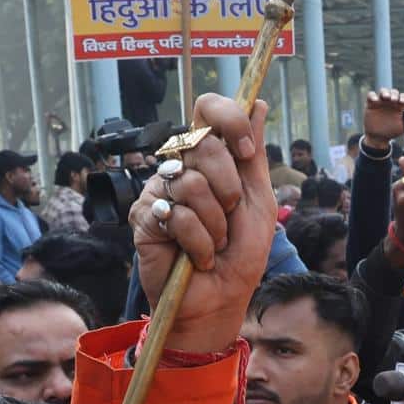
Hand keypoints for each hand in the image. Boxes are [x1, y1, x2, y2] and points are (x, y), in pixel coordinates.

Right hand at [128, 92, 274, 352]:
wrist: (220, 299)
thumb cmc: (240, 254)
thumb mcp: (259, 204)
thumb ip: (254, 157)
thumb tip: (260, 105)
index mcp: (210, 158)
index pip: (208, 110)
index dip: (228, 120)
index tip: (246, 151)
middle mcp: (180, 166)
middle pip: (202, 144)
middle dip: (229, 188)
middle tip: (230, 216)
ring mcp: (158, 190)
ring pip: (191, 182)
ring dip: (216, 223)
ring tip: (215, 243)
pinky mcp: (143, 217)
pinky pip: (177, 215)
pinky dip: (199, 243)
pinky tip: (198, 257)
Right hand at [363, 87, 403, 151]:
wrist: (379, 137)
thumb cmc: (392, 131)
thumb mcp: (403, 127)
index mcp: (400, 106)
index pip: (403, 97)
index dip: (403, 97)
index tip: (402, 102)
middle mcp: (391, 102)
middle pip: (394, 92)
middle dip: (394, 94)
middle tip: (394, 100)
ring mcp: (381, 102)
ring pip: (383, 91)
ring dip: (385, 92)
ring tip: (386, 97)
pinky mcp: (371, 104)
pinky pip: (371, 95)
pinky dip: (373, 96)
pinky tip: (375, 100)